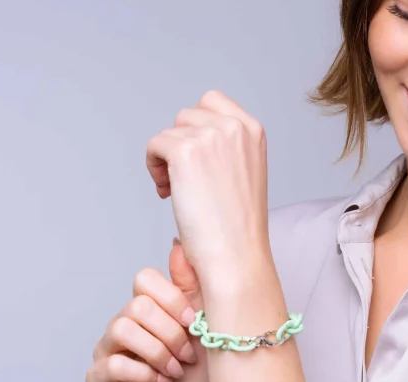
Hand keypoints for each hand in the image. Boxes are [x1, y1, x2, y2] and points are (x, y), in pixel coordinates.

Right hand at [86, 239, 212, 381]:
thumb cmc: (206, 380)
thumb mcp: (207, 328)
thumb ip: (193, 287)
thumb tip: (179, 242)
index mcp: (149, 310)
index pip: (144, 279)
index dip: (173, 299)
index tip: (196, 323)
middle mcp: (124, 325)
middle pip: (137, 305)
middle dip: (171, 333)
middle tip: (188, 356)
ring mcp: (108, 351)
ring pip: (122, 328)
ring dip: (159, 353)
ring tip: (176, 371)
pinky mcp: (99, 379)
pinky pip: (113, 363)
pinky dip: (146, 374)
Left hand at [146, 90, 271, 289]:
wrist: (236, 254)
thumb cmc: (238, 226)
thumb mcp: (244, 173)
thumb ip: (227, 147)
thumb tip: (193, 135)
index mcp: (253, 130)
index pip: (212, 102)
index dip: (197, 129)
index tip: (198, 162)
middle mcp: (234, 126)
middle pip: (187, 116)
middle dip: (181, 145)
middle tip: (186, 181)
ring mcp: (210, 136)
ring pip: (170, 131)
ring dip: (167, 159)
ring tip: (178, 191)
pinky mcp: (185, 151)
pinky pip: (154, 145)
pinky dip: (154, 168)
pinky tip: (168, 193)